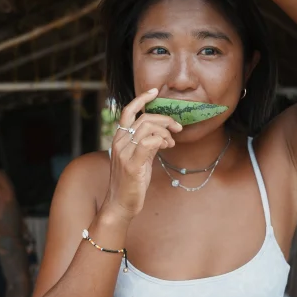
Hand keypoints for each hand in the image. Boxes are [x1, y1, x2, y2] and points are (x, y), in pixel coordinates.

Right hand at [103, 89, 181, 221]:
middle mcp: (119, 143)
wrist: (121, 205)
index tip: (154, 91)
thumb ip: (146, 145)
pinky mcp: (132, 164)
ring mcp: (124, 153)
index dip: (141, 99)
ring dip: (165, 131)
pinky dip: (161, 140)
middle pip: (143, 118)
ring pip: (147, 128)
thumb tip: (161, 135)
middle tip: (177, 127)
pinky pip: (148, 143)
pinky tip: (167, 146)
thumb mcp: (139, 159)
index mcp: (119, 139)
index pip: (128, 111)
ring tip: (171, 141)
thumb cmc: (131, 183)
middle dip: (164, 119)